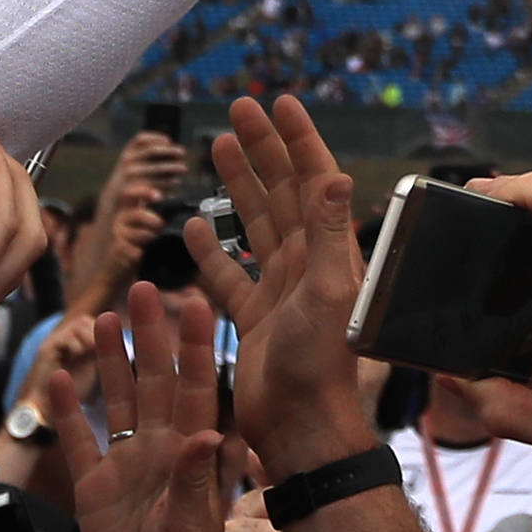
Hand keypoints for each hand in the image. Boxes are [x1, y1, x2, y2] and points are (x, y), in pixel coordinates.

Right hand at [57, 285, 228, 531]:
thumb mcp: (195, 527)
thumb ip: (197, 478)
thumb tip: (212, 430)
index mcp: (193, 454)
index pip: (197, 387)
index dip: (197, 346)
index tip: (199, 302)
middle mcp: (161, 450)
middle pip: (153, 380)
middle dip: (150, 335)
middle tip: (145, 288)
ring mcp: (126, 465)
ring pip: (118, 400)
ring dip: (113, 360)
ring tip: (106, 316)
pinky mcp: (95, 488)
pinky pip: (80, 441)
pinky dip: (69, 411)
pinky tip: (60, 378)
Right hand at [184, 98, 376, 478]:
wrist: (300, 430)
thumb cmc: (318, 368)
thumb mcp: (327, 293)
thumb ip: (328, 234)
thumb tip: (336, 174)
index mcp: (328, 253)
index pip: (313, 181)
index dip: (298, 140)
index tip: (280, 101)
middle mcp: (306, 266)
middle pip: (281, 192)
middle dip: (262, 148)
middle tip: (238, 108)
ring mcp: (279, 292)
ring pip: (254, 225)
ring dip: (238, 184)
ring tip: (216, 148)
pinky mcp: (254, 321)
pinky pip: (229, 275)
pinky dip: (212, 249)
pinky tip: (196, 225)